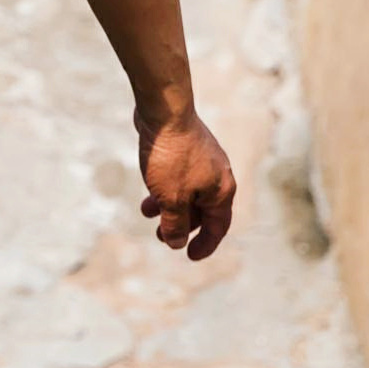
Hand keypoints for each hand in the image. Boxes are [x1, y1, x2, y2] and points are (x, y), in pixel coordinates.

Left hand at [138, 107, 236, 259]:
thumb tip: (175, 242)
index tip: (189, 256)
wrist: (164, 111)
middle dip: (181, 225)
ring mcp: (204, 159)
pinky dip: (166, 186)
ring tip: (147, 212)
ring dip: (169, 205)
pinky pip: (180, 176)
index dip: (205, 245)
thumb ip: (175, 223)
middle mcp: (218, 175)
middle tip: (160, 236)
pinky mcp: (188, 147)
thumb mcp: (171, 198)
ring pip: (188, 191)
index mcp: (221, 191)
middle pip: (203, 210)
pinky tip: (148, 187)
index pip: (218, 227)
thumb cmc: (171, 156)